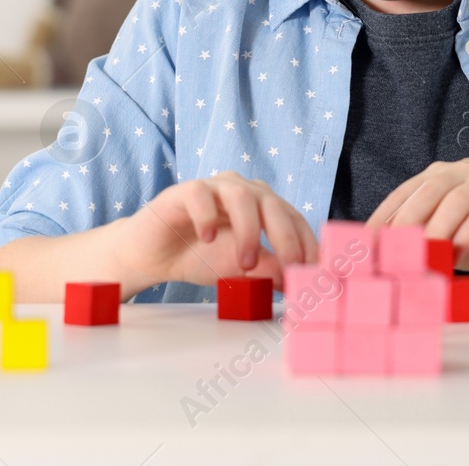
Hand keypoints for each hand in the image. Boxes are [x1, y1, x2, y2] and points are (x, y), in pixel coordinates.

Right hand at [111, 172, 318, 293]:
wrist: (154, 257)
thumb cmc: (200, 257)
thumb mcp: (242, 270)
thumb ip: (269, 270)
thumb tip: (297, 280)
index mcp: (261, 205)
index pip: (292, 217)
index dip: (306, 242)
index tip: (314, 271)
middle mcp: (241, 190)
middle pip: (272, 203)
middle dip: (285, 237)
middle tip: (289, 267)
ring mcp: (213, 187)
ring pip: (241, 195)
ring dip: (249, 231)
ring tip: (245, 263)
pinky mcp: (184, 191)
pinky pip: (200, 193)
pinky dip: (208, 215)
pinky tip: (207, 236)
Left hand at [366, 159, 468, 287]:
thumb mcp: (443, 241)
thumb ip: (418, 239)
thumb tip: (379, 256)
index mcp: (442, 175)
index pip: (405, 191)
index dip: (384, 215)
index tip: (365, 241)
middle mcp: (464, 172)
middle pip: (429, 189)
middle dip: (407, 219)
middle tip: (393, 248)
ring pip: (457, 199)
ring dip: (437, 228)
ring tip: (424, 254)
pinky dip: (467, 234)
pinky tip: (456, 254)